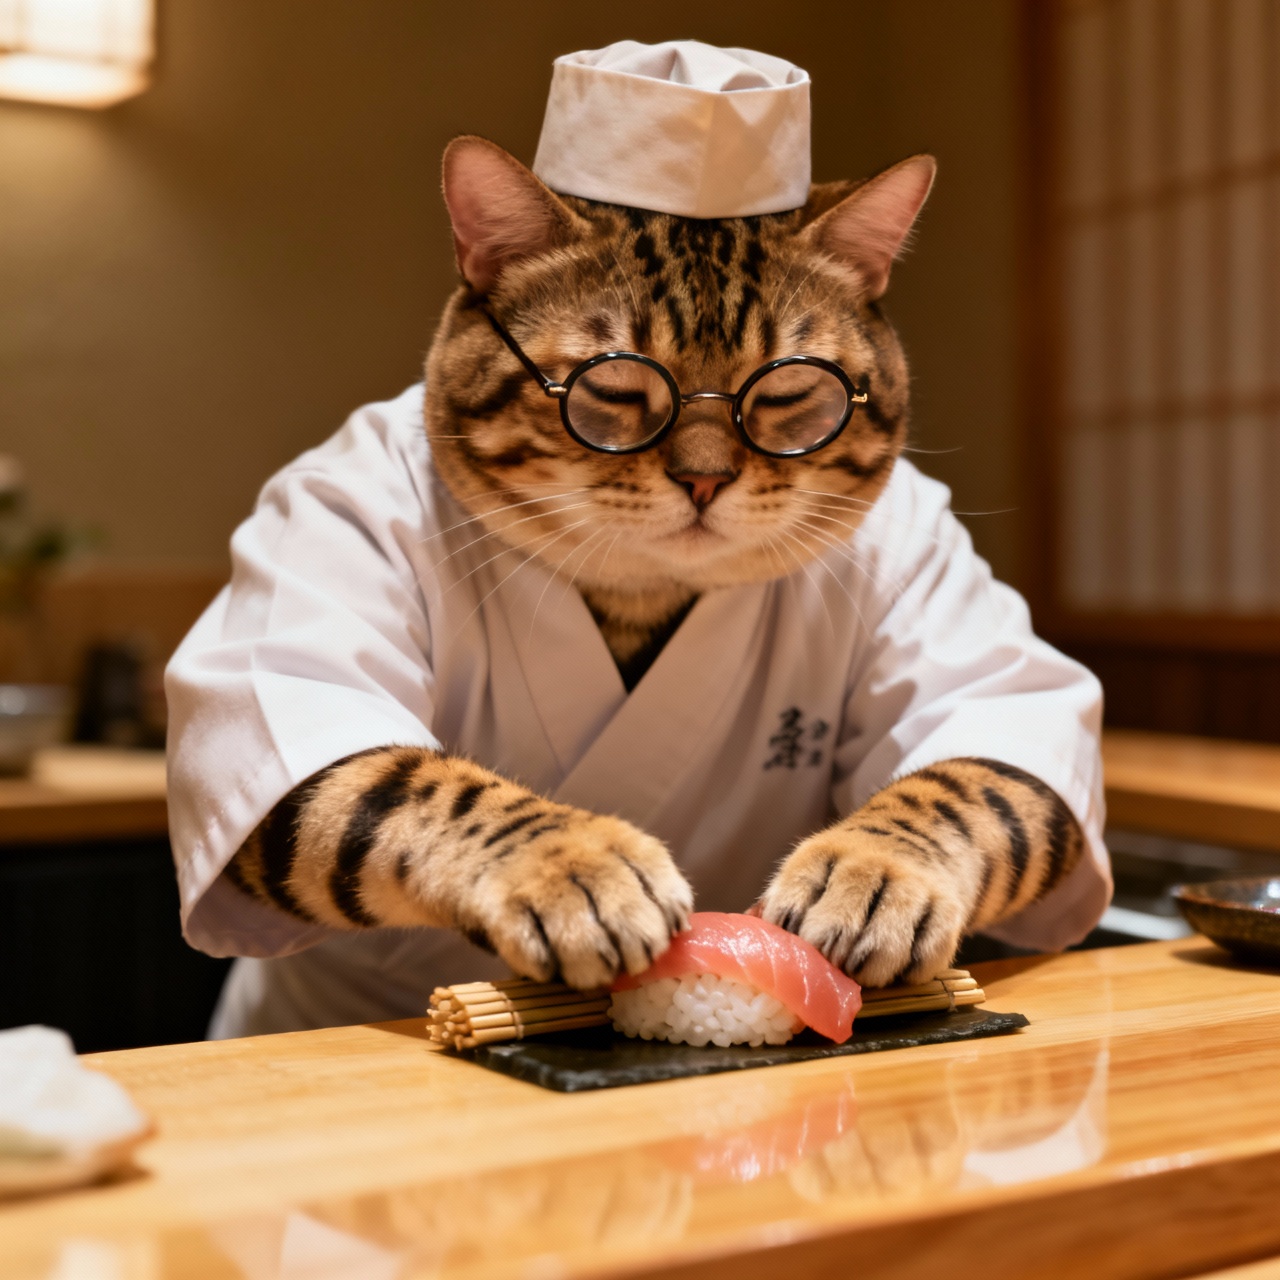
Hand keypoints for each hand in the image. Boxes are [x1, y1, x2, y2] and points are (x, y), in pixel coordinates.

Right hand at [458, 811, 692, 989]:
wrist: (461, 828)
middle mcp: (581, 854)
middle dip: (635, 955)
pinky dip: (544, 968)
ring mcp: (539, 879)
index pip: (663, 883)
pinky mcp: (497, 905)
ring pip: (586, 943)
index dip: (668, 918)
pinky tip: (542, 964)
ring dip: (591, 970)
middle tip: (625, 965)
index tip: (663, 936)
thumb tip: (677, 936)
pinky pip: (534, 952)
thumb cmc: (544, 859)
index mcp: (615, 838)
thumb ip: (632, 888)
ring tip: (586, 973)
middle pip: (630, 920)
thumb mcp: (596, 854)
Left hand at [757, 826, 964, 987]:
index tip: (784, 955)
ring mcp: (909, 885)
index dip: (784, 934)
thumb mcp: (814, 874)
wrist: (924, 836)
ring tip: (861, 975)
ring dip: (867, 974)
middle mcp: (865, 864)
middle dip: (824, 962)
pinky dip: (909, 974)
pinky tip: (899, 968)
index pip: (792, 895)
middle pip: (837, 926)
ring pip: (883, 946)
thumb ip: (784, 910)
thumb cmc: (850, 874)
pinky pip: (926, 958)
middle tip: (824, 974)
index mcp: (821, 855)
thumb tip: (744, 947)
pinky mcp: (947, 908)